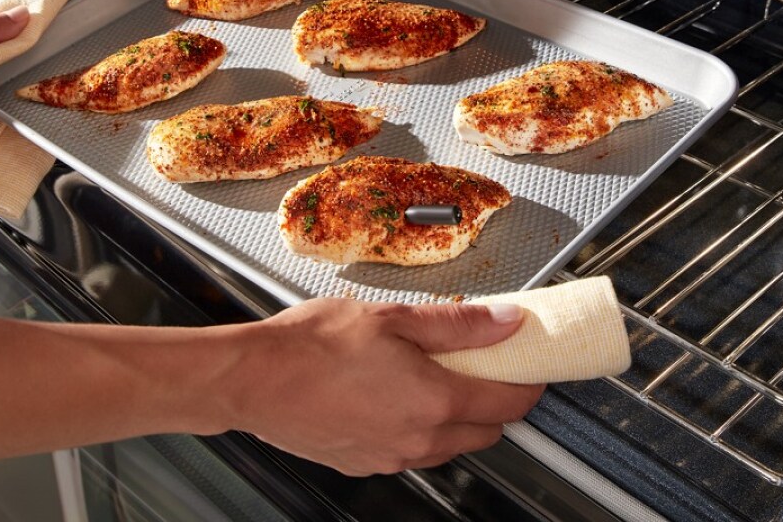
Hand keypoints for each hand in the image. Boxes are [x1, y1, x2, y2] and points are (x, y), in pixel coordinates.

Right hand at [222, 299, 544, 475]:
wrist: (253, 379)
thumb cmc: (311, 345)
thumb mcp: (393, 317)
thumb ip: (458, 324)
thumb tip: (506, 322)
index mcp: (433, 400)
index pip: (509, 403)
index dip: (528, 383)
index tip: (529, 366)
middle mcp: (418, 438)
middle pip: (486, 433)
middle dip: (494, 403)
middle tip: (481, 367)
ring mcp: (390, 457)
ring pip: (449, 447)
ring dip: (456, 419)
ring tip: (432, 377)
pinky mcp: (364, 464)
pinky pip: (410, 452)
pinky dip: (418, 430)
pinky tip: (393, 396)